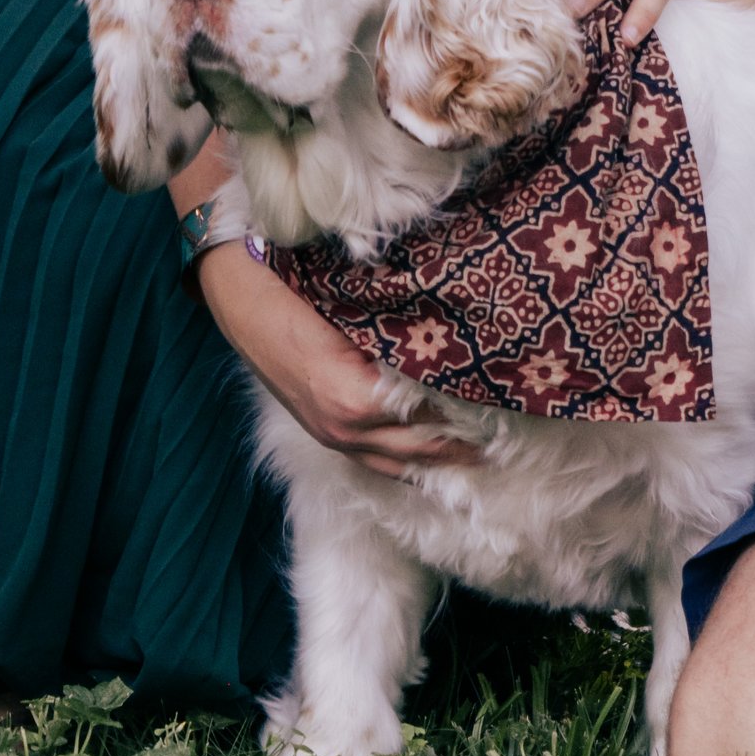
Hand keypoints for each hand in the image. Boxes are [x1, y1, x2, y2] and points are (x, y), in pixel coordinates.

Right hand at [198, 243, 481, 477]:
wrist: (242, 297)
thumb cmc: (299, 292)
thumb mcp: (358, 310)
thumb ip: (404, 333)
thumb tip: (459, 339)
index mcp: (357, 399)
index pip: (432, 414)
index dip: (471, 408)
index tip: (507, 400)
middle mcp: (346, 430)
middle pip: (422, 448)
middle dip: (465, 443)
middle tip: (512, 435)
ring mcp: (333, 438)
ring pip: (401, 463)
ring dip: (441, 459)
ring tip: (487, 454)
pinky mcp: (324, 435)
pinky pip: (377, 461)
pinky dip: (410, 461)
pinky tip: (436, 458)